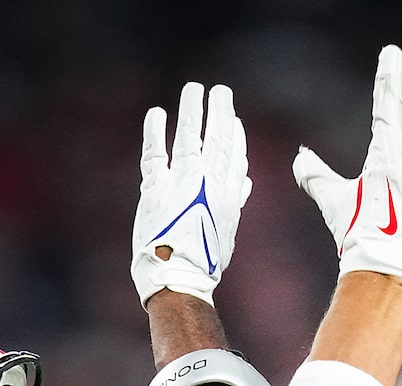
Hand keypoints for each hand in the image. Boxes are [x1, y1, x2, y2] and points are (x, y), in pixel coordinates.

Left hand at [131, 82, 250, 306]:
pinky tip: (158, 114)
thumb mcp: (226, 233)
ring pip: (191, 138)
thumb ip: (234, 202)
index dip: (235, 138)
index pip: (234, 159)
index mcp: (227, 198)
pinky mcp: (157, 188)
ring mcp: (184, 184)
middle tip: (221, 92)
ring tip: (194, 90)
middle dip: (220, 113)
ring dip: (193, 110)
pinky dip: (156, 131)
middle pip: (218, 141)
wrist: (179, 280)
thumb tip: (245, 182)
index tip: (235, 121)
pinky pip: (156, 152)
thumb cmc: (202, 263)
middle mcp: (209, 186)